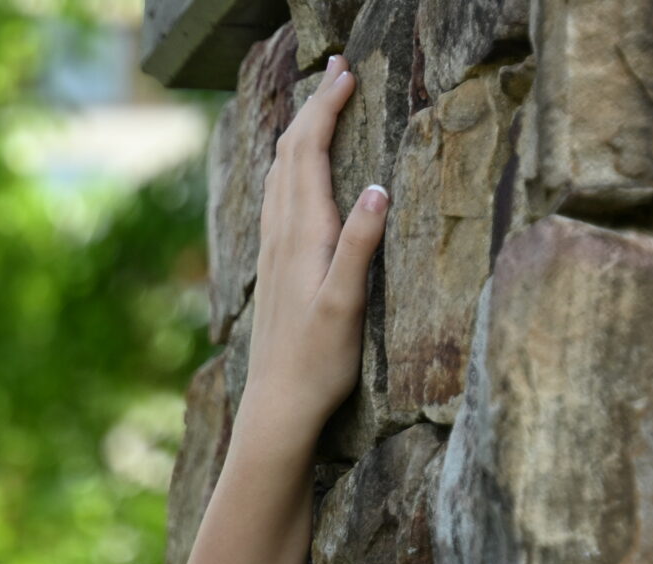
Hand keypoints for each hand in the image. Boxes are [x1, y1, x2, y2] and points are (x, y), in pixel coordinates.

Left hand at [237, 55, 387, 437]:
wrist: (276, 408)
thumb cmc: (316, 364)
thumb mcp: (345, 305)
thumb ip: (361, 247)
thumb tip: (380, 189)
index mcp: (302, 236)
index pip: (307, 152)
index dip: (326, 106)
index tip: (346, 69)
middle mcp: (281, 237)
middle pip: (289, 154)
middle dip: (312, 106)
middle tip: (336, 66)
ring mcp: (273, 254)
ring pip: (278, 175)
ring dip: (299, 132)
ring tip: (318, 104)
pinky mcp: (274, 271)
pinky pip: (277, 200)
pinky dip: (289, 167)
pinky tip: (295, 175)